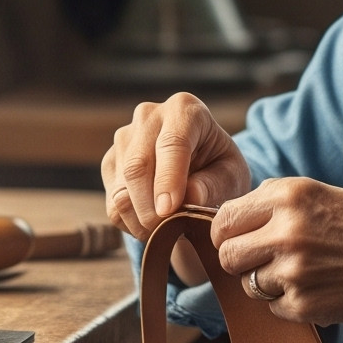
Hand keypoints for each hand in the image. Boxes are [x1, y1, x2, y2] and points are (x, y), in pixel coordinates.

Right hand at [102, 93, 251, 239]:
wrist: (200, 164)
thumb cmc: (220, 167)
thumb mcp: (232, 175)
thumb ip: (214, 184)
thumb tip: (190, 198)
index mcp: (184, 109)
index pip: (171, 143)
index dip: (168, 179)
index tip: (169, 210)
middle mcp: (148, 116)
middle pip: (137, 166)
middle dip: (151, 208)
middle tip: (169, 233)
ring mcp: (124, 138)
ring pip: (121, 188)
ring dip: (141, 220)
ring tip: (166, 231)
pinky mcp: (110, 162)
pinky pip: (113, 202)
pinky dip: (132, 223)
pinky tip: (153, 223)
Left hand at [208, 177, 342, 325]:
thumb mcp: (321, 192)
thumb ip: (274, 202)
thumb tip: (229, 217)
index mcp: (288, 195)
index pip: (224, 219)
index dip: (227, 232)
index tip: (239, 237)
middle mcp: (286, 231)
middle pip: (227, 255)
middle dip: (241, 260)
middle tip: (264, 259)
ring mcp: (293, 272)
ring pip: (248, 284)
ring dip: (266, 282)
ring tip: (301, 272)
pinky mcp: (303, 305)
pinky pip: (272, 307)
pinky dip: (289, 302)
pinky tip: (318, 288)